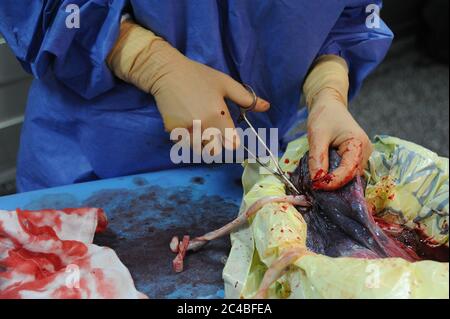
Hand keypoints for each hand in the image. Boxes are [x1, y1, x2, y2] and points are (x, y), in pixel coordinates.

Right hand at [107, 20, 269, 153]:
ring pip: (198, 149)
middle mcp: (203, 125)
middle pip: (213, 151)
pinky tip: (186, 123)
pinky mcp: (172, 130)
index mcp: (218, 115)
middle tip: (213, 132)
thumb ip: (246, 98)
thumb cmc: (199, 76)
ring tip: (199, 127)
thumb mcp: (225, 83)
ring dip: (200, 143)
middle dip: (215, 145)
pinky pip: (183, 142)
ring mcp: (186, 129)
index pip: (231, 144)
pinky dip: (185, 138)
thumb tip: (266, 107)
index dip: (232, 142)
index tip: (230, 137)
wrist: (167, 72)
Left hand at [307, 88, 371, 190]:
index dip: (334, 181)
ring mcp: (362, 156)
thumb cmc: (324, 116)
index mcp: (358, 143)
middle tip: (316, 186)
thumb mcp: (317, 135)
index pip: (350, 170)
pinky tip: (324, 175)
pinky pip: (347, 172)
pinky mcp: (356, 158)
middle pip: (352, 177)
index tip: (317, 185)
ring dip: (335, 181)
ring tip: (319, 181)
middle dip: (335, 184)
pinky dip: (336, 176)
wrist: (330, 106)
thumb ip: (317, 158)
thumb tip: (317, 180)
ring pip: (350, 177)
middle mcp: (365, 152)